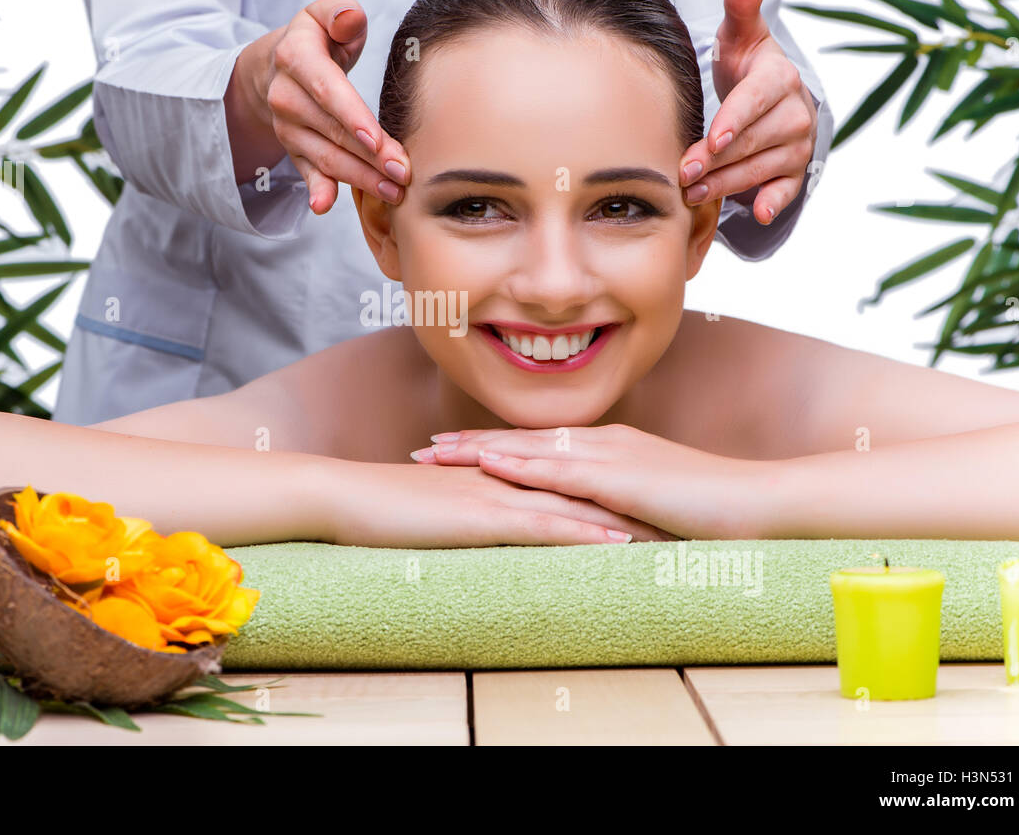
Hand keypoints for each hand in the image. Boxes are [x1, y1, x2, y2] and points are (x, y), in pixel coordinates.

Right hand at [251, 0, 410, 213]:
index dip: (352, 116)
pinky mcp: (293, 149)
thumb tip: (349, 17)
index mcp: (295, 57)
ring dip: (359, 178)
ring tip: (393, 191)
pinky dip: (316, 191)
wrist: (277, 67)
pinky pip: (306, 172)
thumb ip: (340, 11)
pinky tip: (324, 206)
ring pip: (326, 156)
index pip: (327, 90)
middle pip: (332, 130)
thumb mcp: (324, 13)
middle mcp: (285, 95)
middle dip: (369, 156)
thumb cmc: (317, 39)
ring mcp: (288, 127)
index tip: (377, 140)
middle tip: (403, 173)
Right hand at [319, 457, 675, 547]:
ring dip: (623, 516)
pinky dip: (584, 531)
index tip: (648, 503)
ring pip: (574, 503)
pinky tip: (616, 541)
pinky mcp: (484, 516)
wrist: (342, 496)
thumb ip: (466, 510)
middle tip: (677, 511)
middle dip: (630, 500)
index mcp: (496, 477)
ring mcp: (497, 494)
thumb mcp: (435, 508)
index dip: (607, 491)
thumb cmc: (379, 507)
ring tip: (671, 529)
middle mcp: (505, 479)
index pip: (563, 481)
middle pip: (581, 488)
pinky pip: (543, 525)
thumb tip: (486, 525)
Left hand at [411, 424, 763, 539]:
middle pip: (522, 441)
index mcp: (609, 448)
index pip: (538, 446)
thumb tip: (591, 528)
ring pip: (529, 449)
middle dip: (470, 445)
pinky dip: (519, 466)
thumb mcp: (653, 506)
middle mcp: (602, 443)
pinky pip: (559, 470)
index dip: (494, 447)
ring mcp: (609, 454)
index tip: (455, 451)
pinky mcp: (619, 475)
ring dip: (479, 451)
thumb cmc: (712, 510)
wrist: (756, 501)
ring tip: (436, 455)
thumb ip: (618, 509)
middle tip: (425, 450)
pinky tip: (487, 467)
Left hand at [678, 0, 818, 225]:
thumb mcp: (740, 33)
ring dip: (727, 184)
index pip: (755, 101)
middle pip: (752, 142)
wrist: (770, 97)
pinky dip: (775, 202)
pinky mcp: (796, 171)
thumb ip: (740, 2)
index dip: (735, 120)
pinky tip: (760, 213)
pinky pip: (787, 190)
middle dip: (717, 160)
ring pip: (760, 169)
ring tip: (692, 192)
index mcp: (780, 78)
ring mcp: (797, 145)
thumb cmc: (746, 65)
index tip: (713, 138)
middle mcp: (795, 112)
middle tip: (682, 174)